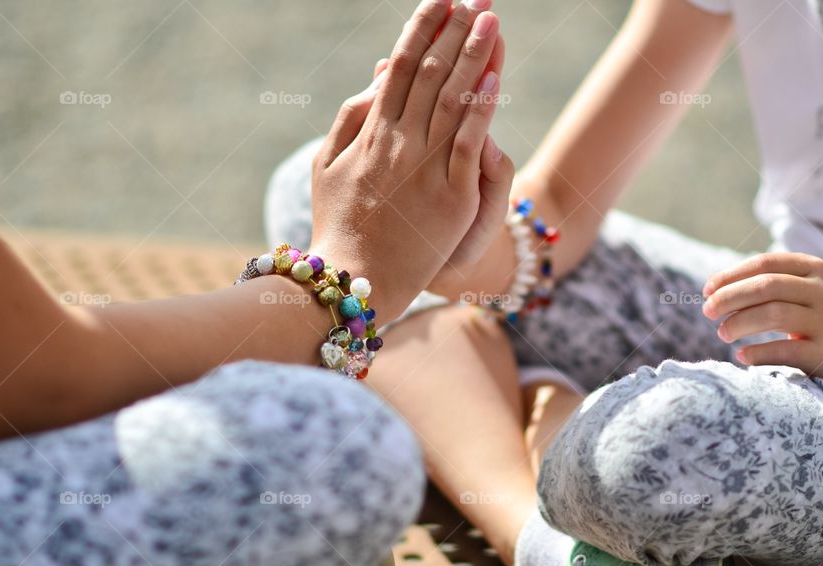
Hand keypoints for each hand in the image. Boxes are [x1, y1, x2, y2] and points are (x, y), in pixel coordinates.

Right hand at [309, 0, 507, 320]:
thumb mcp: (329, 165)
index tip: (440, 0)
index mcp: (371, 132)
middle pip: (430, 74)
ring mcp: (424, 169)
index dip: (421, 30)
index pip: (400, 67)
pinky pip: (467, 145)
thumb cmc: (339, 224)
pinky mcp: (450, 199)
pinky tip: (493, 78)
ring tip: (491, 20)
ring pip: (452, 101)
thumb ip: (351, 118)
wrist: (354, 280)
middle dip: (454, 32)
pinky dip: (480, 110)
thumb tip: (376, 75)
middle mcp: (397, 143)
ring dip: (473, 56)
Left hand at [701, 252, 822, 390]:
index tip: (707, 290)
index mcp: (812, 269)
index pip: (765, 263)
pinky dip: (759, 352)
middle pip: (766, 286)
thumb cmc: (818, 316)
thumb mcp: (801, 290)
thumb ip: (766, 284)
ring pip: (774, 314)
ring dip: (740, 323)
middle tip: (707, 312)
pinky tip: (742, 356)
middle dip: (729, 298)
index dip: (731, 275)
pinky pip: (786, 350)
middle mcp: (822, 291)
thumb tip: (713, 291)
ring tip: (722, 333)